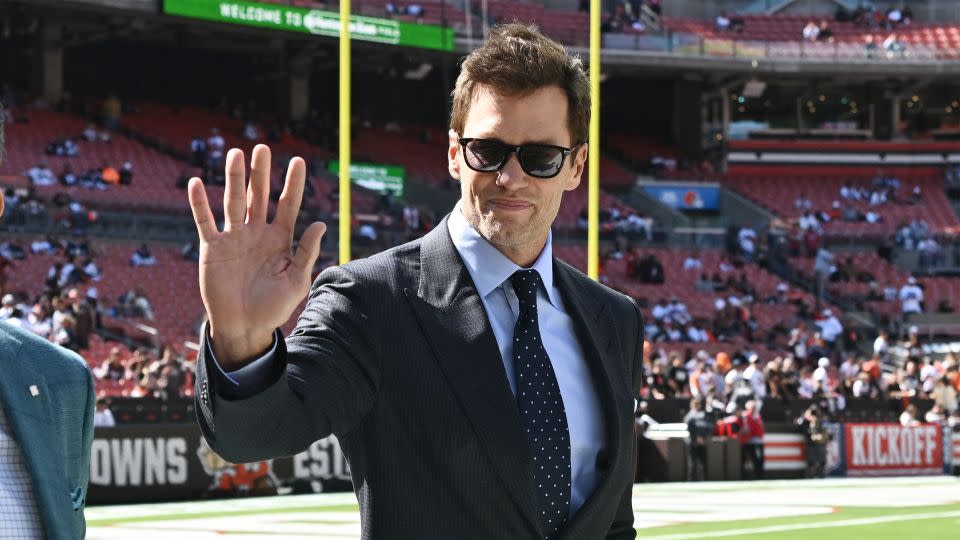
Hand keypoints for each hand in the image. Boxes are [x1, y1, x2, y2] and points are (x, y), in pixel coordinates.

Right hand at [188, 145, 325, 367]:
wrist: (245, 327)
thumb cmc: (275, 307)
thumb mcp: (297, 280)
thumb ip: (306, 252)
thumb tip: (321, 224)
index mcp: (280, 239)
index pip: (288, 205)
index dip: (293, 184)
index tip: (298, 161)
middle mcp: (257, 233)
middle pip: (259, 196)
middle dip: (261, 173)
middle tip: (262, 148)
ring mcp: (234, 238)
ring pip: (233, 202)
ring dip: (234, 179)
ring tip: (235, 154)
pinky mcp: (212, 248)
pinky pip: (205, 221)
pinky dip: (200, 204)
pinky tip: (197, 183)